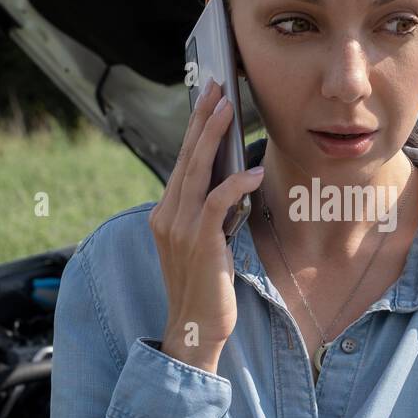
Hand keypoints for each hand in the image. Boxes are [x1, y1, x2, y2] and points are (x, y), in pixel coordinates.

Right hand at [149, 77, 264, 372]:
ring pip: (196, 172)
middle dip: (202, 120)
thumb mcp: (205, 242)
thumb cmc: (206, 286)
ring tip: (229, 110)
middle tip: (217, 87)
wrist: (195, 330)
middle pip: (186, 157)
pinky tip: (252, 172)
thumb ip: (210, 211)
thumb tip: (231, 179)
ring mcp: (179, 229)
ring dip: (213, 138)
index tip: (207, 98)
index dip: (194, 128)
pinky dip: (234, 184)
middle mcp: (166, 215)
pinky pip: (215, 203)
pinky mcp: (199, 243)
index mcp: (165, 213)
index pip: (181, 161)